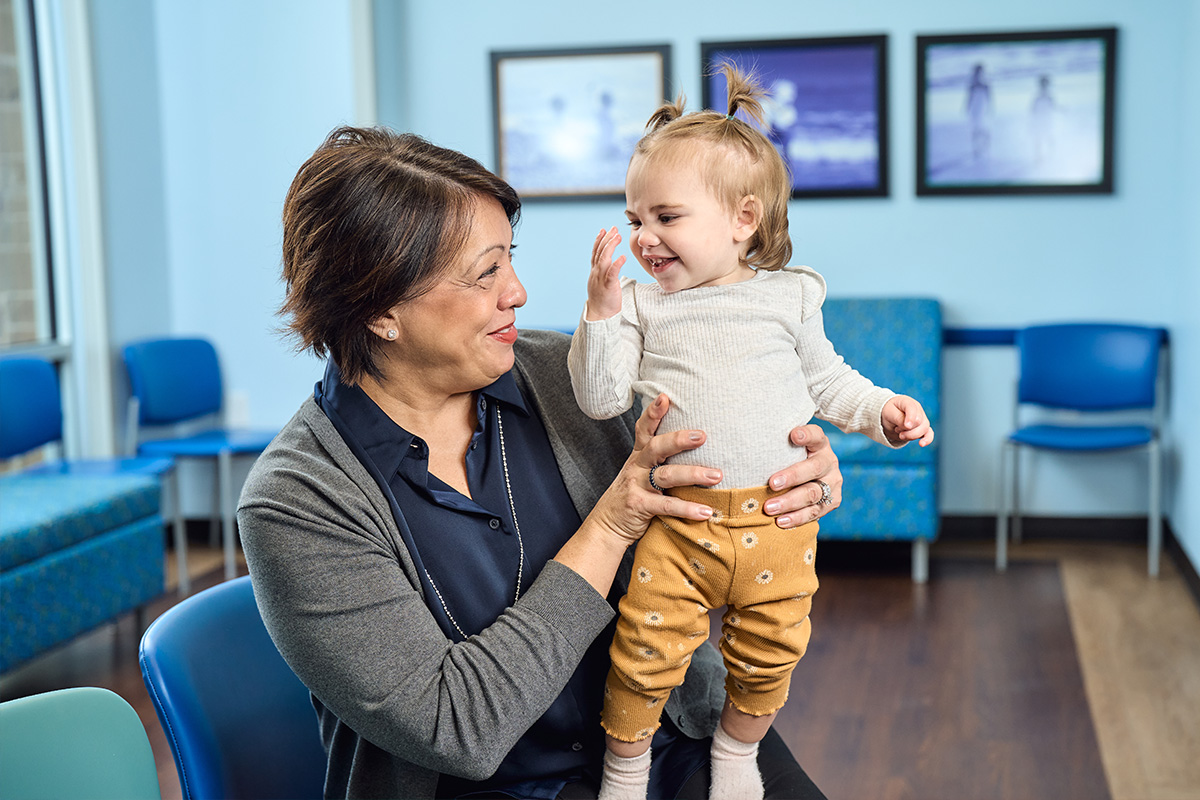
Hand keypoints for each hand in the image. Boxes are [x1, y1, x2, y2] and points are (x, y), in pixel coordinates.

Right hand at [585, 226, 625, 320]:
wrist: (599, 315)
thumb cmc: (603, 300)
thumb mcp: (602, 283)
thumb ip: (606, 272)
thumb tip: (612, 265)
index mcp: (595, 272)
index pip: (596, 252)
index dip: (600, 240)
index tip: (604, 230)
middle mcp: (596, 273)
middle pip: (600, 252)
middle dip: (606, 239)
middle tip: (613, 228)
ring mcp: (600, 279)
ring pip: (604, 259)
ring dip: (610, 246)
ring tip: (617, 236)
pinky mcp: (608, 286)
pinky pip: (612, 273)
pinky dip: (616, 264)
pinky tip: (622, 257)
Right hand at [585, 394, 720, 545]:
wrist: (606, 525)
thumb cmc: (633, 496)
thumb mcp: (641, 472)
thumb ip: (661, 460)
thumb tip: (697, 443)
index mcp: (639, 455)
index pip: (644, 429)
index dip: (653, 413)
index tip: (665, 397)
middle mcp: (636, 467)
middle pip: (657, 447)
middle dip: (679, 440)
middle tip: (703, 436)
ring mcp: (636, 486)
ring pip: (666, 475)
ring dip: (693, 474)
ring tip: (716, 476)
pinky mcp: (639, 506)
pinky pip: (666, 506)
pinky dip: (687, 508)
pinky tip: (706, 511)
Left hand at [762, 424, 843, 528]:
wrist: (809, 478)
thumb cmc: (788, 459)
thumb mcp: (786, 449)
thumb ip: (775, 446)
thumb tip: (743, 442)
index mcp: (819, 444)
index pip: (816, 435)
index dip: (807, 435)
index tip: (793, 435)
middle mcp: (829, 462)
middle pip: (814, 468)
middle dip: (792, 477)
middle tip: (772, 484)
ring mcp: (833, 482)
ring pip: (813, 494)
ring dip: (790, 502)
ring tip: (769, 508)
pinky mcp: (833, 501)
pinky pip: (815, 512)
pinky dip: (797, 518)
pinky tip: (781, 521)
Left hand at [882, 395, 934, 446]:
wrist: (888, 418)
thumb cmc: (888, 412)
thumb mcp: (888, 413)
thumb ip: (898, 418)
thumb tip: (908, 426)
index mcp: (908, 402)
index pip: (912, 408)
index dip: (911, 418)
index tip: (907, 426)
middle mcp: (918, 410)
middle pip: (919, 421)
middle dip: (907, 429)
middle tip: (897, 430)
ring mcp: (922, 419)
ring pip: (924, 429)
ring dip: (912, 435)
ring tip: (901, 435)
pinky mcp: (922, 429)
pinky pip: (929, 434)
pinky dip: (927, 439)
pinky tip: (922, 444)